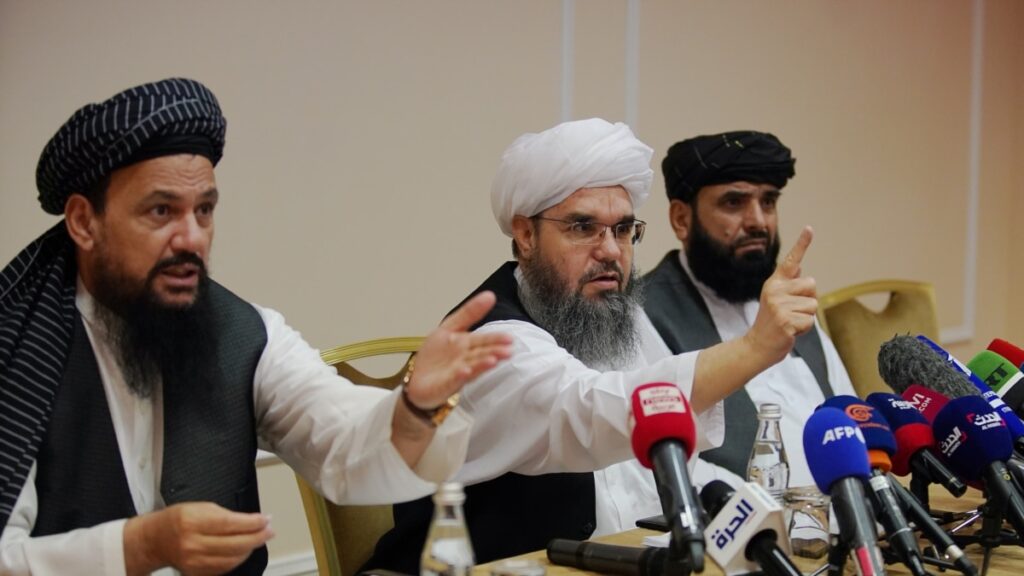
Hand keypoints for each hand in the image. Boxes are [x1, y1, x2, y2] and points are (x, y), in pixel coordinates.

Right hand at [123, 502, 272, 575]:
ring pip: (233, 559)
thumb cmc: (178, 519)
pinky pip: (225, 568)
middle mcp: (193, 544)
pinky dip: (238, 559)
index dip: (253, 523)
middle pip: (235, 544)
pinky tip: (244, 550)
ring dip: (250, 549)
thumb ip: (226, 514)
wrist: (155, 540)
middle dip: (257, 537)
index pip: (230, 524)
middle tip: (269, 530)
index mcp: (193, 522)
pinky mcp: (197, 573)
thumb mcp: (200, 507)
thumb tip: (253, 520)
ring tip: (259, 538)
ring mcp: (194, 562)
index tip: (266, 519)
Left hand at [403, 290, 512, 409]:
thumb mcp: (449, 328)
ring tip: (493, 360)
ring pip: (472, 367)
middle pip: (481, 354)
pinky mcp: (445, 385)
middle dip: (494, 352)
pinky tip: (465, 371)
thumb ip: (468, 313)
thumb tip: (490, 295)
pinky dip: (459, 375)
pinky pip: (453, 379)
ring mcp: (457, 373)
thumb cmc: (436, 356)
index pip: (484, 340)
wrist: (417, 381)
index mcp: (467, 345)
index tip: (510, 338)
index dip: (495, 339)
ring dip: (482, 364)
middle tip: (508, 351)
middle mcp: (466, 360)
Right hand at [745, 226, 817, 365]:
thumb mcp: (776, 299)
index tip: (810, 228)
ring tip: (790, 322)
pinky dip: (804, 329)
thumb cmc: (772, 322)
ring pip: (813, 305)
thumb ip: (788, 283)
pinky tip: (790, 331)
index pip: (791, 260)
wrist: (757, 345)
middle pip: (812, 285)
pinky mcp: (785, 321)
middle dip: (808, 300)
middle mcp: (775, 290)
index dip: (802, 243)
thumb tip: (799, 265)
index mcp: (774, 283)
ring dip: (806, 317)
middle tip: (791, 312)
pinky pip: (810, 321)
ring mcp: (779, 305)